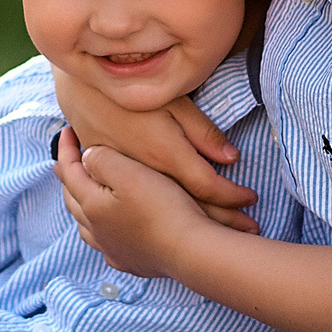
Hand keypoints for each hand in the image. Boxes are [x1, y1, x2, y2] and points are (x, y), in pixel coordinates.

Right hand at [50, 67, 258, 232]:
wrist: (80, 94)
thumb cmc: (131, 93)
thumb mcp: (173, 102)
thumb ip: (201, 131)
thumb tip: (231, 158)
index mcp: (164, 155)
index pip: (208, 186)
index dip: (233, 197)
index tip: (251, 199)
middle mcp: (146, 178)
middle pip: (190, 209)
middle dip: (223, 221)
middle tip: (249, 230)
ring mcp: (126, 189)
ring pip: (165, 217)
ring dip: (195, 230)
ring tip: (222, 238)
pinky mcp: (110, 191)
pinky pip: (143, 214)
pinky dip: (162, 225)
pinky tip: (175, 235)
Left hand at [54, 132, 213, 277]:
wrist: (191, 250)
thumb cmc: (163, 207)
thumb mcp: (129, 172)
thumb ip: (100, 159)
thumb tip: (87, 157)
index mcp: (91, 205)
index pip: (69, 172)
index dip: (65, 149)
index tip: (66, 131)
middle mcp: (96, 231)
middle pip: (73, 199)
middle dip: (70, 177)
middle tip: (71, 160)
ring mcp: (113, 250)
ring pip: (86, 226)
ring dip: (83, 206)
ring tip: (86, 194)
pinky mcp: (132, 262)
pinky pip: (107, 244)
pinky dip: (103, 230)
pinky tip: (112, 230)